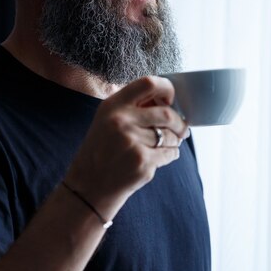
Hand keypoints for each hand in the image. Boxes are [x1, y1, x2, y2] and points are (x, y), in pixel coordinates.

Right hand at [64, 76, 189, 218]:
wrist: (88, 186)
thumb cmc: (102, 151)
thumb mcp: (106, 121)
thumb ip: (131, 107)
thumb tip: (166, 100)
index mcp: (112, 106)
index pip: (148, 83)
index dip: (167, 89)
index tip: (170, 100)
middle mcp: (121, 121)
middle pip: (166, 113)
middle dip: (179, 123)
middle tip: (181, 129)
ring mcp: (132, 143)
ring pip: (170, 135)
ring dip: (174, 141)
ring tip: (165, 145)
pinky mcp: (142, 163)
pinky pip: (170, 153)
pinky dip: (170, 155)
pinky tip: (158, 158)